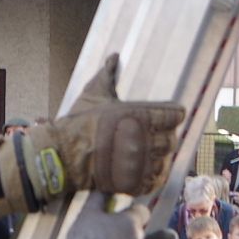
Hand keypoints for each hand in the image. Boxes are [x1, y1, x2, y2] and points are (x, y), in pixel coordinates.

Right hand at [24, 60, 188, 198]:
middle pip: (171, 140)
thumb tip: (114, 57)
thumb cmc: (79, 124)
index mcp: (140, 114)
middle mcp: (145, 139)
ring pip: (165, 161)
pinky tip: (143, 170)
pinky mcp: (135, 182)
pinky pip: (155, 180)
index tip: (163, 119)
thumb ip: (107, 75)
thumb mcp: (93, 95)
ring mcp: (141, 163)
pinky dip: (151, 177)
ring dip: (158, 158)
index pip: (175, 115)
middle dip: (163, 138)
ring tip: (145, 155)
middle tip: (151, 138)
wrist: (63, 155)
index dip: (170, 117)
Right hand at [55, 203, 147, 238]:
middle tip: (106, 230)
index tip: (120, 213)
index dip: (132, 211)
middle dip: (124, 229)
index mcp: (131, 223)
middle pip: (136, 230)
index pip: (143, 211)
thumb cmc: (84, 237)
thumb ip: (99, 198)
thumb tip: (103, 190)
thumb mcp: (88, 212)